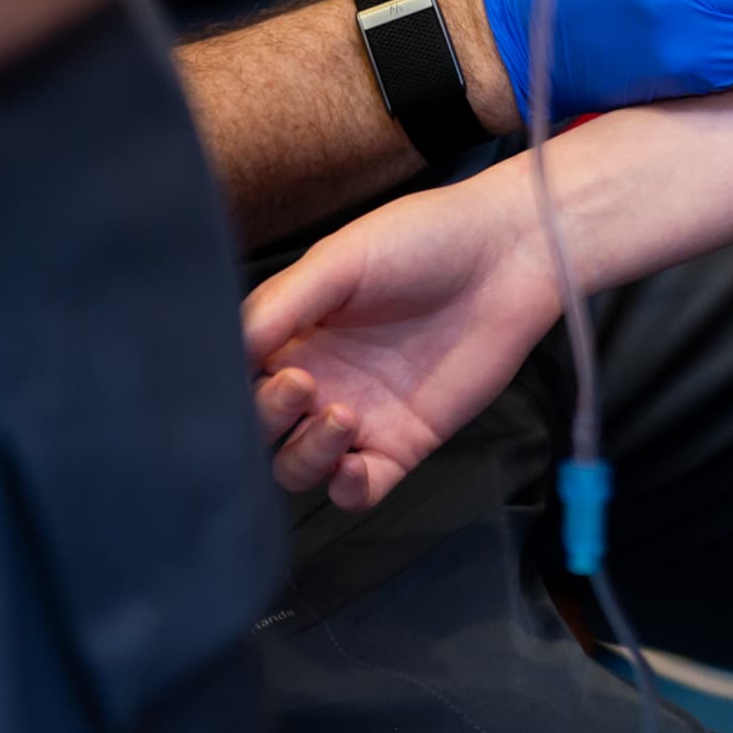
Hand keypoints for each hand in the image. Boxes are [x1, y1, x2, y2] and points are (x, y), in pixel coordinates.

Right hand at [245, 179, 560, 508]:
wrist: (506, 254)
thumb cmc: (423, 240)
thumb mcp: (339, 259)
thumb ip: (280, 306)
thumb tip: (225, 351)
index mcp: (290, 336)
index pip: (235, 381)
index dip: (234, 388)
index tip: (260, 370)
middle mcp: (316, 381)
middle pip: (261, 432)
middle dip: (267, 420)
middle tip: (302, 387)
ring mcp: (359, 416)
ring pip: (301, 468)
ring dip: (306, 456)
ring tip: (341, 416)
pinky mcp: (404, 442)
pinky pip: (362, 490)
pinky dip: (347, 491)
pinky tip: (352, 467)